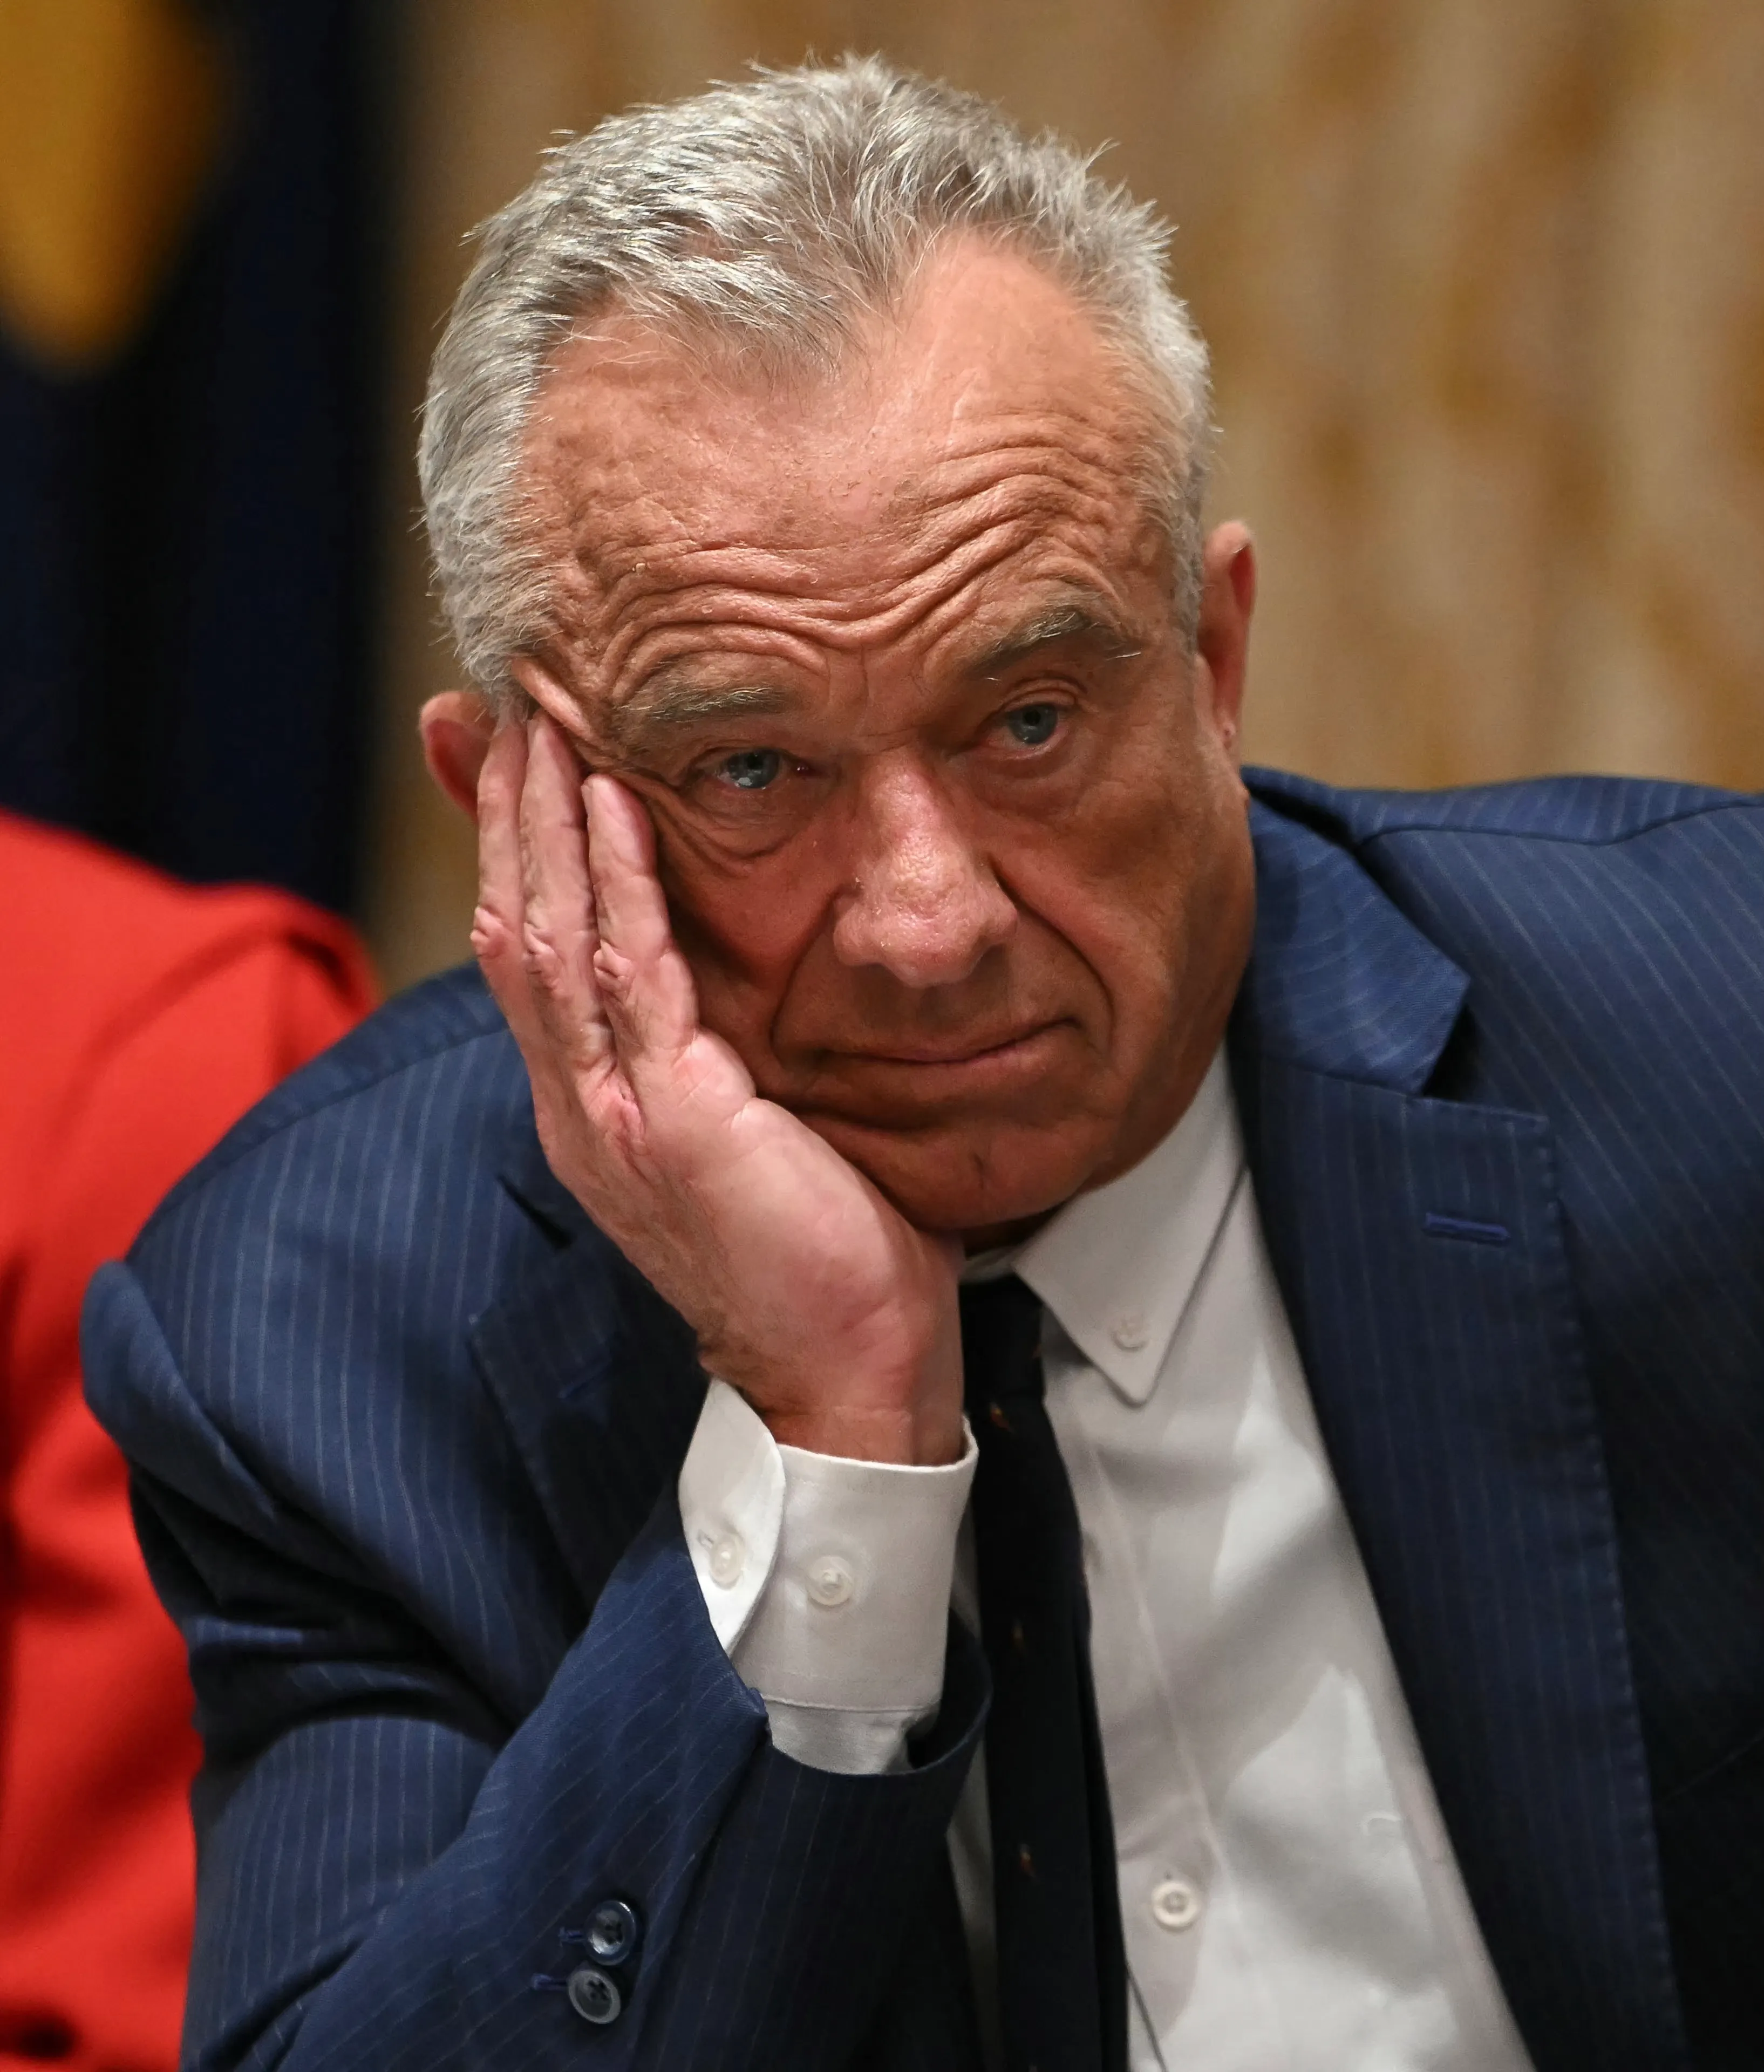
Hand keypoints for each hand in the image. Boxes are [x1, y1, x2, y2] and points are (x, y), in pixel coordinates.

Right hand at [470, 711, 965, 1464]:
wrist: (847, 1380)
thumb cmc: (822, 1261)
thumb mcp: (756, 1137)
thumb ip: (724, 1064)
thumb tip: (734, 1002)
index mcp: (593, 1113)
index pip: (529, 955)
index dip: (515, 852)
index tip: (517, 758)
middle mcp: (582, 1107)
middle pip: (515, 926)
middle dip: (507, 810)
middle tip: (510, 702)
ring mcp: (617, 1114)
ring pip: (551, 935)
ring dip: (548, 820)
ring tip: (547, 720)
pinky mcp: (677, 1120)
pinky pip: (635, 974)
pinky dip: (621, 881)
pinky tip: (619, 804)